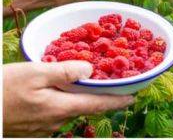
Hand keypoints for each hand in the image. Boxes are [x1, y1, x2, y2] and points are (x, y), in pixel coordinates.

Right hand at [3, 61, 133, 136]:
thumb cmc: (3, 88)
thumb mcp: (34, 73)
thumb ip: (65, 72)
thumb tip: (90, 70)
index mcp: (61, 107)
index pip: (98, 105)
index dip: (117, 101)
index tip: (133, 98)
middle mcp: (57, 122)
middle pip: (85, 108)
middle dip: (100, 98)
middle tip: (112, 86)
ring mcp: (44, 128)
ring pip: (70, 111)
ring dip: (79, 100)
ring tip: (84, 86)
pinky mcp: (34, 129)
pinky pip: (55, 115)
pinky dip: (62, 104)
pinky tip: (57, 94)